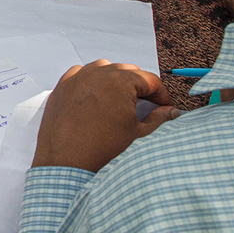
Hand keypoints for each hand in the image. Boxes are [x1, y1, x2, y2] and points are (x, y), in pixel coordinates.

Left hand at [31, 61, 179, 172]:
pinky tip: (97, 98)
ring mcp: (77, 77)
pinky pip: (81, 74)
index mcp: (121, 81)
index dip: (162, 95)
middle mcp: (98, 73)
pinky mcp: (62, 86)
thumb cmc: (101, 150)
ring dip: (116, 81)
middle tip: (147, 105)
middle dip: (140, 87)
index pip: (150, 80)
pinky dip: (91, 81)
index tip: (165, 107)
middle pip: (128, 72)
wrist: (67, 163)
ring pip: (105, 69)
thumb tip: (171, 112)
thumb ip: (160, 118)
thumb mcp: (138, 134)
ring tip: (121, 101)